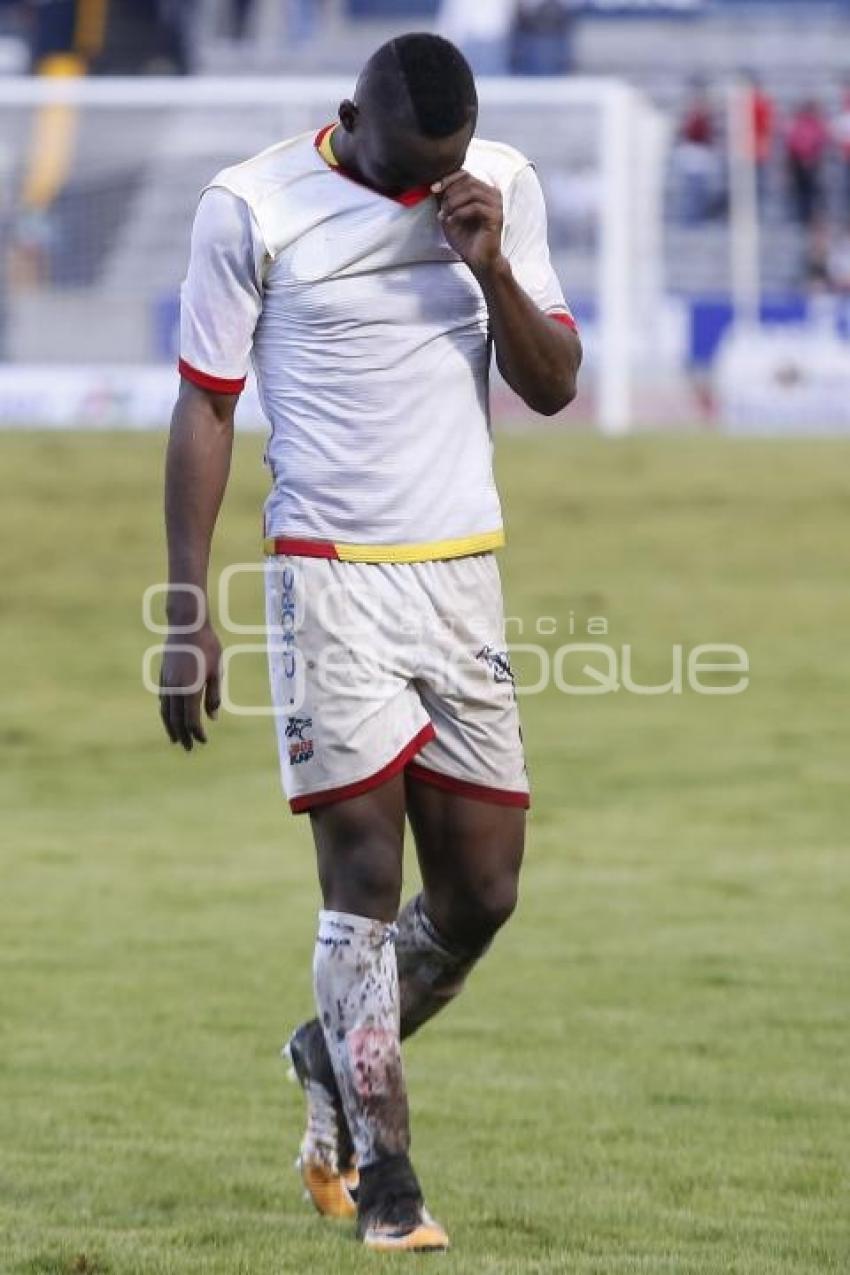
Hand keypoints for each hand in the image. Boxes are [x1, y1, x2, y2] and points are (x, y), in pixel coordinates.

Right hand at [159, 620, 221, 750]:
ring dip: (171, 727)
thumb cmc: (207, 646)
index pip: (191, 719)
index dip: (197, 732)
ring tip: (175, 739)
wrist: (186, 625)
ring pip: (166, 711)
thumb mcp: (216, 671)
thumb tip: (212, 718)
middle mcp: (175, 688)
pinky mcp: (162, 676)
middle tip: (188, 749)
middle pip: (176, 719)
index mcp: (190, 688)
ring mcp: (166, 682)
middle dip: (183, 735)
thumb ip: (214, 696)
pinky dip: (166, 713)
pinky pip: (162, 700)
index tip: (203, 741)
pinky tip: (169, 717)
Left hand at [432, 172, 504, 277]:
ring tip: (446, 214)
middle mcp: (493, 194)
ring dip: (454, 202)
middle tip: (441, 207)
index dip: (448, 179)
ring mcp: (496, 205)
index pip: (466, 174)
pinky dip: (460, 213)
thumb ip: (445, 200)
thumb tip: (434, 185)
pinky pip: (476, 207)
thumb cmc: (467, 239)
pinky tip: (453, 221)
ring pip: (472, 192)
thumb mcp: (451, 216)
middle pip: (468, 180)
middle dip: (450, 192)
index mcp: (484, 191)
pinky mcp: (496, 217)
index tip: (433, 188)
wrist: (479, 261)